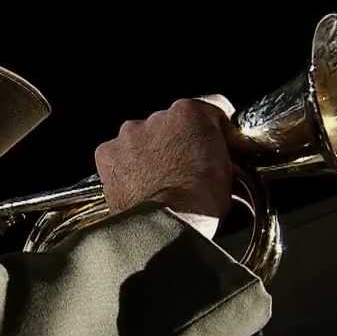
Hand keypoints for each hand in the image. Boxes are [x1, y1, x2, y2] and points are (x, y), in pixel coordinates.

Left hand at [94, 95, 237, 233]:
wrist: (168, 224)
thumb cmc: (200, 201)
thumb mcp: (228, 170)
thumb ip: (220, 151)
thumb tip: (218, 158)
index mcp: (190, 113)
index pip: (207, 111)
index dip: (215, 131)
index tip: (216, 146)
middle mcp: (156, 117)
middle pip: (171, 125)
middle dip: (179, 144)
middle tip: (186, 172)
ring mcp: (129, 135)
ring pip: (141, 139)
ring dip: (151, 155)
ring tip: (160, 183)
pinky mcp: (108, 155)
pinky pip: (117, 155)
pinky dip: (125, 168)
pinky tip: (137, 185)